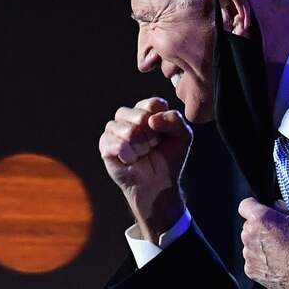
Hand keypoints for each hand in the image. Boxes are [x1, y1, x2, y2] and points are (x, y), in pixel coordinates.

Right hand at [98, 97, 192, 240]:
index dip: (162, 122)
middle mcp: (128, 116)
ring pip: (128, 130)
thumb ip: (175, 120)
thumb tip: (151, 120)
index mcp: (147, 110)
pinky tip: (131, 160)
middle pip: (140, 116)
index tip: (164, 136)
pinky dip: (129, 154)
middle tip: (153, 147)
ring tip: (142, 154)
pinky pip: (116, 143)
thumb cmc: (169, 158)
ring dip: (141, 147)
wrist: (158, 184)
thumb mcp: (183, 136)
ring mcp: (114, 129)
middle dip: (152, 137)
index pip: (153, 104)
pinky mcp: (105, 145)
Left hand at [238, 197, 288, 288]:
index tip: (260, 209)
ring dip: (260, 244)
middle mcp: (250, 235)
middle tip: (277, 233)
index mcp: (261, 218)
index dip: (254, 206)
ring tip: (279, 250)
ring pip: (250, 243)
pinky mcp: (250, 270)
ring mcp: (249, 254)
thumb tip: (278, 206)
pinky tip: (277, 262)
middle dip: (260, 227)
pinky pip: (252, 260)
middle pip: (248, 226)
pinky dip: (261, 260)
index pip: (245, 205)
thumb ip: (285, 209)